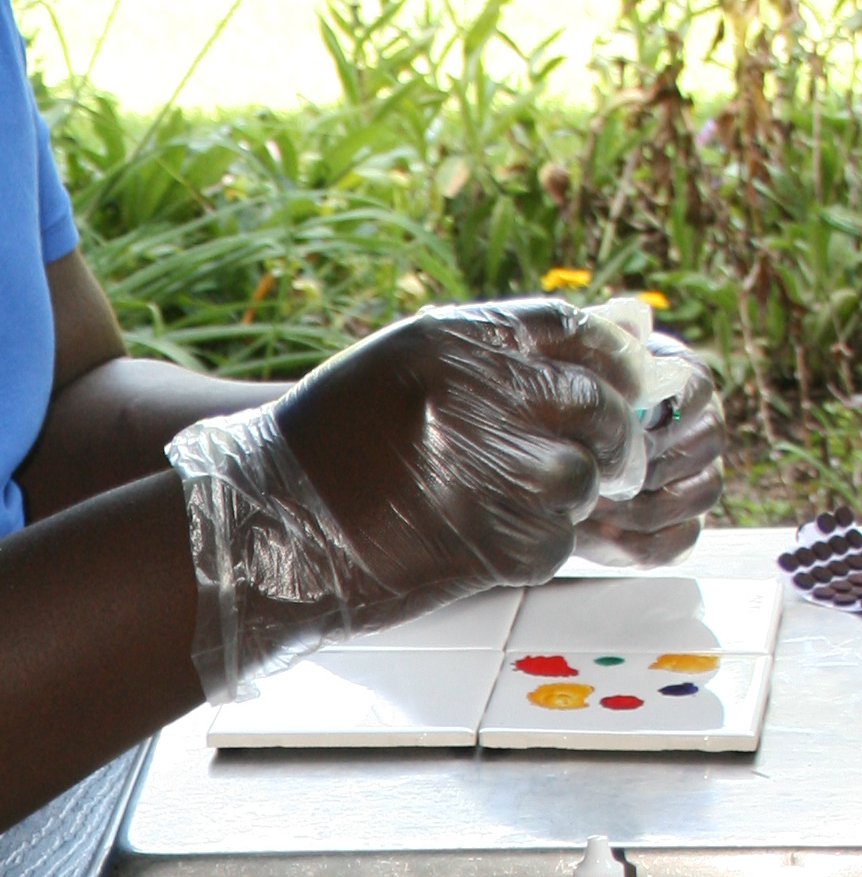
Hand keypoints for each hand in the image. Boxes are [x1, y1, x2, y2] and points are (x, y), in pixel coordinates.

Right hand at [172, 297, 645, 697]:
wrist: (259, 530)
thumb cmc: (322, 450)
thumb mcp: (395, 370)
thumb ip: (483, 359)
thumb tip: (587, 357)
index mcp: (453, 343)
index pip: (572, 329)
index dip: (607, 359)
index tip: (617, 381)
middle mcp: (475, 399)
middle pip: (593, 406)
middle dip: (606, 436)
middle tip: (600, 457)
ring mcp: (485, 473)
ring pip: (579, 480)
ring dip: (566, 497)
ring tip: (521, 504)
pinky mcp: (487, 544)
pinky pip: (553, 542)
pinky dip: (536, 546)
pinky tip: (491, 541)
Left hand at [580, 335, 723, 566]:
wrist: (541, 465)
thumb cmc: (561, 410)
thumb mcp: (569, 368)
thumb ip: (600, 340)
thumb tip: (634, 316)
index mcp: (683, 381)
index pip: (696, 386)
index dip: (656, 407)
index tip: (617, 426)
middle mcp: (702, 427)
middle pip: (708, 442)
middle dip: (647, 461)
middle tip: (595, 473)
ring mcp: (699, 477)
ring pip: (703, 492)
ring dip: (644, 505)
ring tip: (591, 505)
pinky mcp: (682, 525)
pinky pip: (684, 540)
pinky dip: (642, 543)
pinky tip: (601, 533)